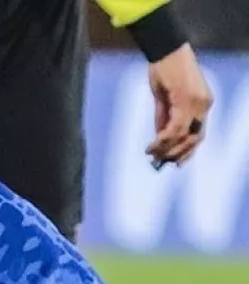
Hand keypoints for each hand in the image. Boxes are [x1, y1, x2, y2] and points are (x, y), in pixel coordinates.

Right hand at [146, 43, 212, 167]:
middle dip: (177, 153)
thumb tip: (160, 137)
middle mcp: (205, 105)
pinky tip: (151, 146)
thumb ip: (164, 117)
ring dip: (167, 149)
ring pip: (184, 136)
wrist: (165, 48)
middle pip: (194, 139)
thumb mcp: (164, 98)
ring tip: (151, 155)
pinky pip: (175, 128)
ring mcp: (197, 103)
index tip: (174, 162)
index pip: (199, 134)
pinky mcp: (186, 100)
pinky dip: (162, 140)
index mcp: (203, 103)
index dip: (187, 151)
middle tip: (160, 162)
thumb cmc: (164, 68)